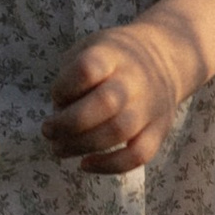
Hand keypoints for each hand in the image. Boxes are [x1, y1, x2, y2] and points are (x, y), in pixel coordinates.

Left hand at [45, 19, 192, 172]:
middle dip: (69, 123)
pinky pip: (139, 155)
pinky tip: (86, 164)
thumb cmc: (113, 58)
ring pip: (119, 132)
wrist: (165, 57)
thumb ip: (71, 76)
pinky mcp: (160, 130)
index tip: (56, 95)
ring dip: (82, 145)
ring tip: (59, 148)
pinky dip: (110, 166)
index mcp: (112, 55)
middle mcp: (134, 80)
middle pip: (105, 103)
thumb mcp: (88, 48)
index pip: (87, 69)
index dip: (64, 87)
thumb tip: (60, 113)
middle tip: (48, 131)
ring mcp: (150, 106)